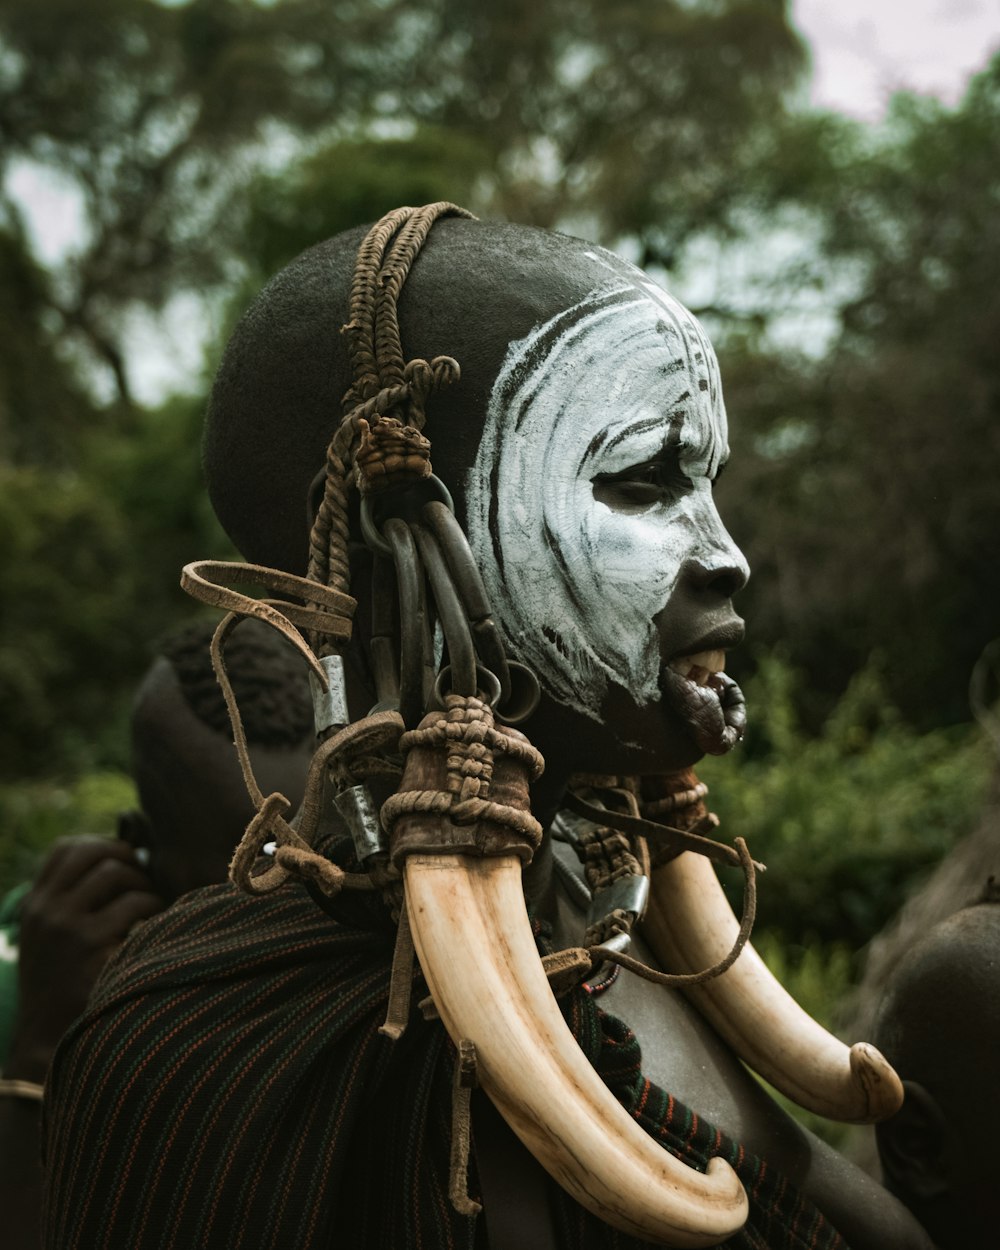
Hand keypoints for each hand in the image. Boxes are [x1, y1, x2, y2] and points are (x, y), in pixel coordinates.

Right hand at [3, 836, 163, 1080]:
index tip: (121, 862)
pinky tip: (152, 931)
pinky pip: (136, 905)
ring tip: (148, 908)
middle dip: (129, 862)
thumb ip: (72, 901)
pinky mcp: (94, 948)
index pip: (66, 849)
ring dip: (143, 886)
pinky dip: (153, 910)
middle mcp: (48, 911)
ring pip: (118, 873)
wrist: (48, 1041)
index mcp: (36, 905)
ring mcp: (68, 929)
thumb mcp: (49, 939)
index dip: (101, 845)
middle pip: (97, 853)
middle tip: (142, 884)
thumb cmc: (63, 984)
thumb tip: (126, 858)